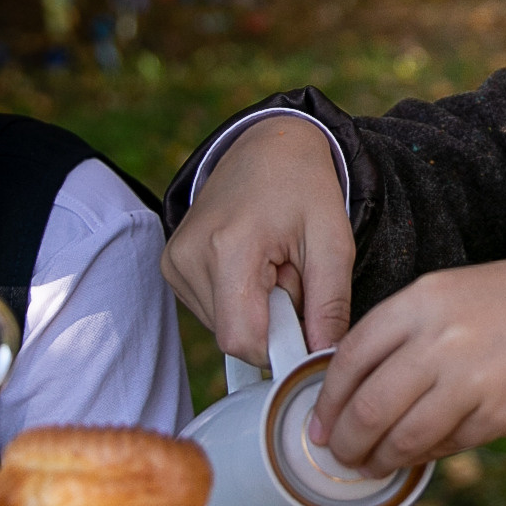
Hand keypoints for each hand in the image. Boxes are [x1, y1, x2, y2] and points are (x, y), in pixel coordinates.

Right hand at [161, 116, 355, 365]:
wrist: (268, 145)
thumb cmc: (304, 187)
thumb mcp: (334, 240)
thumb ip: (330, 304)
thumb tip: (322, 360)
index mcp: (228, 248)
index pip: (242, 340)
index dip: (279, 346)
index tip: (306, 321)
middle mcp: (189, 257)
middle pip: (233, 335)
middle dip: (272, 320)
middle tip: (292, 275)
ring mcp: (175, 261)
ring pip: (222, 326)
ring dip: (256, 309)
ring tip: (273, 264)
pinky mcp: (172, 265)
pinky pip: (211, 309)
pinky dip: (238, 297)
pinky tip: (252, 263)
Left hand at [310, 236, 505, 474]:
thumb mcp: (464, 294)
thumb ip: (417, 335)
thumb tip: (371, 389)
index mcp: (423, 298)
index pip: (349, 357)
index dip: (329, 398)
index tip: (321, 421)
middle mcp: (437, 336)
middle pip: (366, 405)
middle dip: (347, 440)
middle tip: (342, 455)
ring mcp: (468, 378)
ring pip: (402, 436)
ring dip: (383, 459)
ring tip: (377, 466)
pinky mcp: (499, 413)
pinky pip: (448, 445)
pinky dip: (431, 455)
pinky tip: (428, 453)